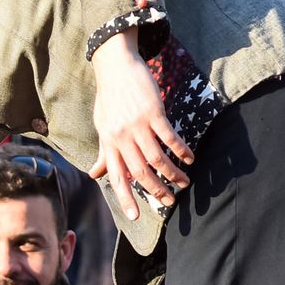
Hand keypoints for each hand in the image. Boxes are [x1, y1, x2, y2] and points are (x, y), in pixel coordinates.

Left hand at [89, 28, 192, 219]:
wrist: (116, 67)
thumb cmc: (109, 99)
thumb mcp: (102, 127)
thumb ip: (103, 152)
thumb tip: (94, 174)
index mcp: (110, 144)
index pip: (117, 177)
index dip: (126, 197)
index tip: (135, 216)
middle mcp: (122, 138)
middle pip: (140, 172)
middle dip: (156, 190)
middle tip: (170, 202)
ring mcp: (138, 126)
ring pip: (157, 158)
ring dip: (173, 173)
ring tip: (184, 183)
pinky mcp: (154, 113)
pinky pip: (169, 137)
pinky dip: (181, 150)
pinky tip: (190, 158)